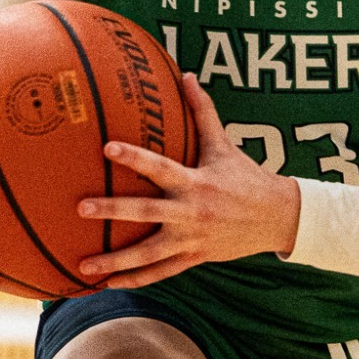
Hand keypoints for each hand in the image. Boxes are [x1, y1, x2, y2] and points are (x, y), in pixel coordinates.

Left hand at [75, 74, 301, 288]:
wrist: (277, 217)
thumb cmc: (246, 177)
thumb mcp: (224, 145)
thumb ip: (203, 111)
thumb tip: (187, 75)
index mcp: (196, 181)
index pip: (160, 167)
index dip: (135, 157)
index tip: (107, 147)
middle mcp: (191, 212)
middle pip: (147, 212)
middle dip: (112, 211)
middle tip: (81, 207)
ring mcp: (191, 238)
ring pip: (148, 254)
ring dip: (115, 261)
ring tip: (83, 265)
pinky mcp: (194, 257)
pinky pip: (161, 272)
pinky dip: (136, 279)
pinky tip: (108, 284)